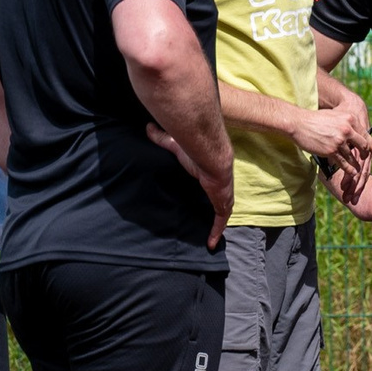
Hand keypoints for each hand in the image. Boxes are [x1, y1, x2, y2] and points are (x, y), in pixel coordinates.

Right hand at [146, 123, 233, 249]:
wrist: (210, 153)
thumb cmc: (194, 148)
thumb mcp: (174, 145)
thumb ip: (162, 138)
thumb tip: (148, 127)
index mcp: (209, 173)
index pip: (211, 183)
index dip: (208, 188)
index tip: (205, 193)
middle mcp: (218, 186)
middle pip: (218, 200)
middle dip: (216, 208)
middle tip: (208, 221)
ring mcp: (222, 195)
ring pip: (221, 212)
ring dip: (217, 224)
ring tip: (211, 237)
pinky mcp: (223, 203)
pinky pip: (221, 220)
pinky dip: (217, 231)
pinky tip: (212, 243)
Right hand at [292, 99, 371, 165]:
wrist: (299, 123)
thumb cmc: (316, 119)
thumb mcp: (335, 116)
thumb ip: (346, 124)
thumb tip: (354, 133)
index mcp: (350, 119)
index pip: (365, 134)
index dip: (371, 144)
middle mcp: (347, 130)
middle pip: (363, 146)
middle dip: (365, 154)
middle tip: (365, 159)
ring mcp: (339, 141)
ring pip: (352, 156)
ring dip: (355, 164)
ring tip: (358, 170)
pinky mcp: (331, 151)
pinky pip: (344, 163)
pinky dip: (349, 170)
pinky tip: (352, 173)